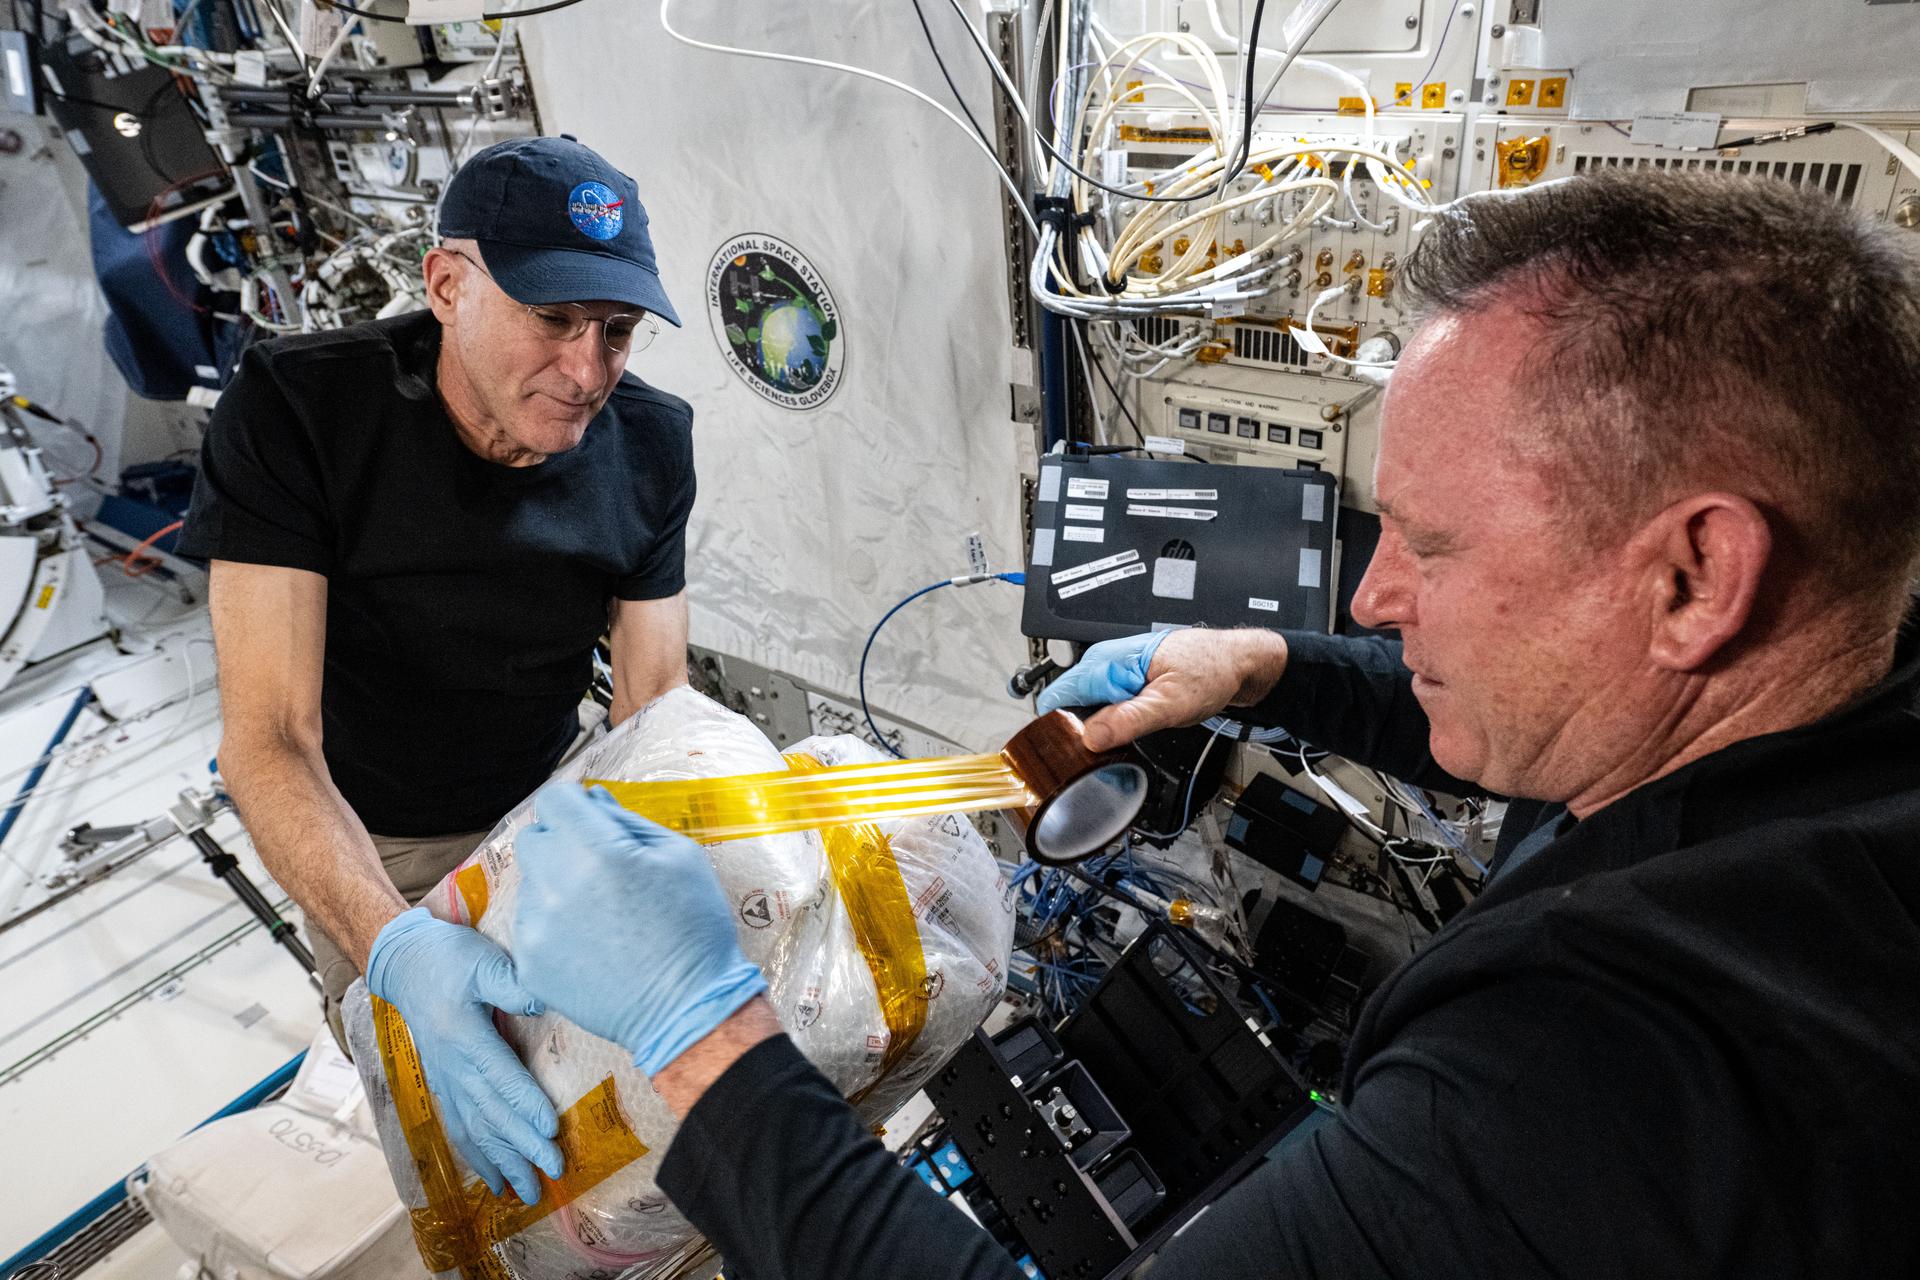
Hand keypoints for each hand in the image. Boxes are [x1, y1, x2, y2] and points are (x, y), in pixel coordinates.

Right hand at [366, 908, 561, 1203]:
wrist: (404, 963)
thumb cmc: (448, 957)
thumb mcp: (480, 960)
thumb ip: (508, 982)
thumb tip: (539, 1001)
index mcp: (463, 1036)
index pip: (500, 1076)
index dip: (525, 1105)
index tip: (550, 1130)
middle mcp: (452, 1065)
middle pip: (491, 1112)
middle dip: (522, 1146)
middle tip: (553, 1171)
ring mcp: (445, 1078)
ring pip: (475, 1129)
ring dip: (502, 1162)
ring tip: (528, 1193)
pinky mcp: (444, 1083)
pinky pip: (461, 1127)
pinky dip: (478, 1157)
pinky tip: (495, 1181)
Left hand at [512, 782, 768, 1075]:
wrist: (686, 1009)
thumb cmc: (694, 927)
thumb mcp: (680, 856)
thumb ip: (628, 820)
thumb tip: (593, 800)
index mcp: (597, 850)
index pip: (553, 800)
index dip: (575, 805)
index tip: (592, 820)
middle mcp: (556, 884)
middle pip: (532, 839)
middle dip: (561, 843)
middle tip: (598, 868)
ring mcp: (536, 928)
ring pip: (531, 883)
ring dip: (556, 886)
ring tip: (600, 913)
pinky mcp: (529, 963)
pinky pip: (530, 924)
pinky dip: (553, 926)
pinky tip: (590, 942)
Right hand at [1039, 628, 1289, 749]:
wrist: (1235, 662)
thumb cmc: (1210, 672)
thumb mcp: (1171, 703)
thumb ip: (1130, 720)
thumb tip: (1092, 736)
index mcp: (1110, 661)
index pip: (1062, 695)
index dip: (1062, 725)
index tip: (1072, 750)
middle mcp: (1107, 661)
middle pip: (1071, 702)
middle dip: (1079, 729)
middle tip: (1104, 751)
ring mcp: (1115, 671)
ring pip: (1088, 705)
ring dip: (1097, 726)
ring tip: (1118, 740)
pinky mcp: (1125, 681)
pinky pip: (1105, 704)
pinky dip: (1111, 720)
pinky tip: (1126, 730)